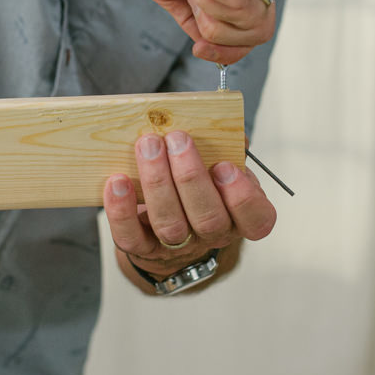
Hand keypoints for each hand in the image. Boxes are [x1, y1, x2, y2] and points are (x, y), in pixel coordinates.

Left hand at [103, 130, 275, 282]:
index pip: (257, 220)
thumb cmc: (200, 183)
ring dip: (157, 183)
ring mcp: (178, 246)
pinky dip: (122, 210)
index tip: (225, 166)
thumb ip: (226, 146)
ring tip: (149, 146)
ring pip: (170, 225)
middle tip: (178, 140)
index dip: (243, 197)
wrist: (170, 220)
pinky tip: (117, 181)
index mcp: (239, 214)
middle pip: (208, 219)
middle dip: (191, 177)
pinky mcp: (144, 248)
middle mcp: (212, 234)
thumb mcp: (221, 163)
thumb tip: (224, 126)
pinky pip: (131, 237)